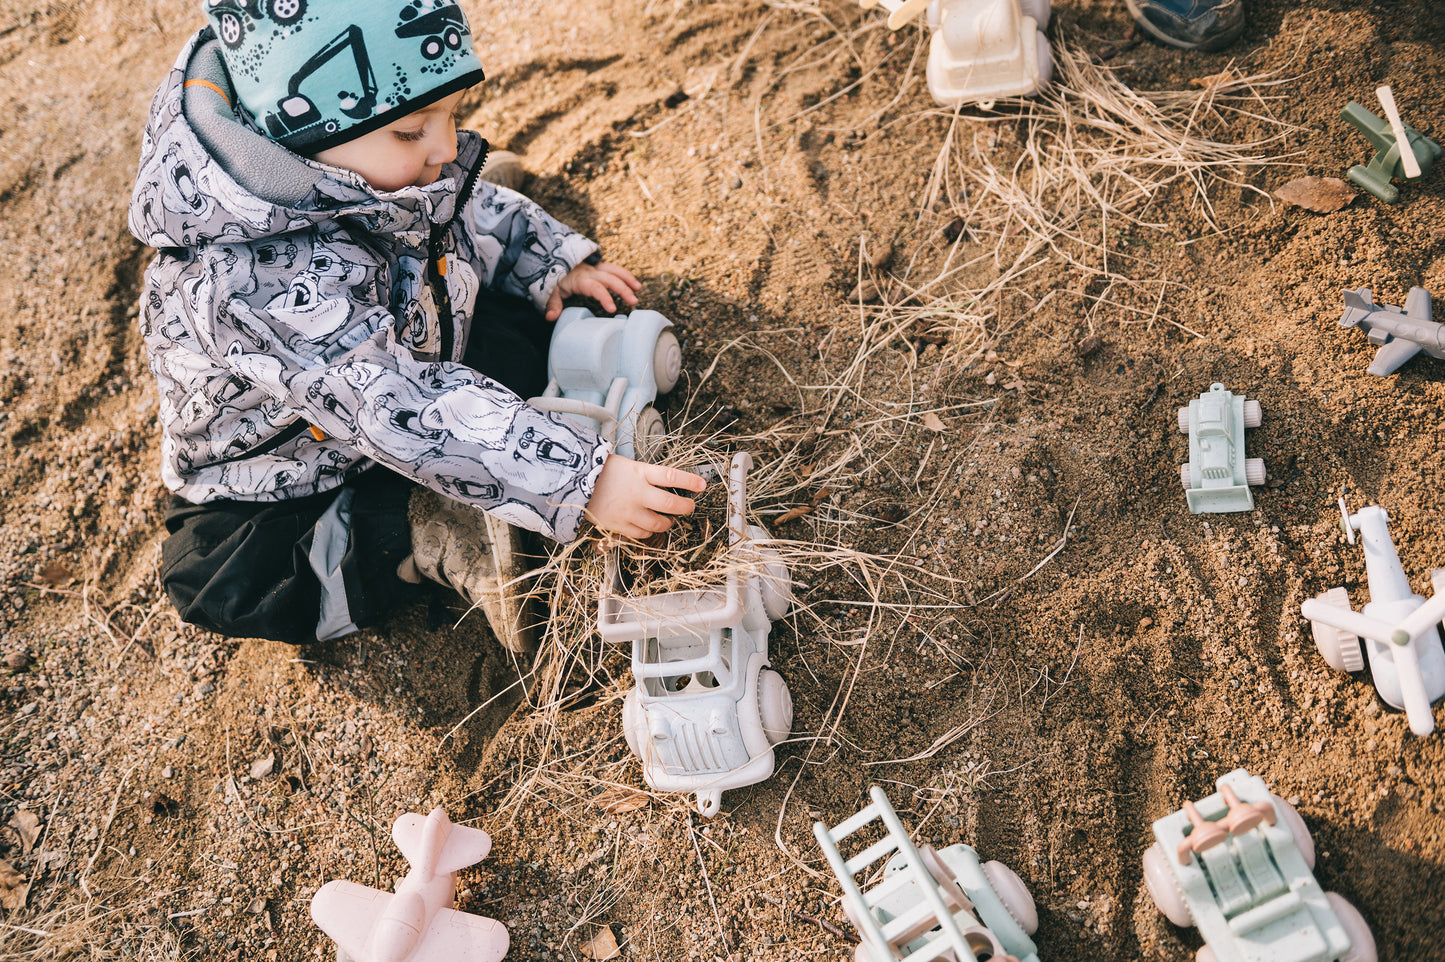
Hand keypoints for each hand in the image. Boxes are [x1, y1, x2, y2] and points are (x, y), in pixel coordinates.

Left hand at [544, 261, 640, 320]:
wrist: (551, 258)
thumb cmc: (553, 278)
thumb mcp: (550, 291)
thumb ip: (552, 303)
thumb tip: (550, 317)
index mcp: (580, 279)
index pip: (595, 287)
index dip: (604, 297)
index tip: (613, 309)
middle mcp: (590, 271)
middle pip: (610, 278)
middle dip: (623, 289)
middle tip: (633, 302)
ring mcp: (595, 268)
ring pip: (614, 270)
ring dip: (627, 278)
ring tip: (638, 289)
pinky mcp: (598, 266)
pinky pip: (613, 268)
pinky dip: (624, 274)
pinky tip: (633, 283)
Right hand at [584, 455, 705, 539]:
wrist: (573, 483)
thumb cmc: (601, 472)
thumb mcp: (627, 466)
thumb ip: (646, 475)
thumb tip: (668, 483)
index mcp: (639, 472)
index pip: (671, 476)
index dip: (690, 481)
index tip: (702, 485)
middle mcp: (637, 493)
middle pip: (670, 504)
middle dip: (686, 507)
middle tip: (690, 506)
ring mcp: (628, 511)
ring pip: (659, 523)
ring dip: (668, 522)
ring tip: (670, 519)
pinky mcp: (619, 524)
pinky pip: (642, 533)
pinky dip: (650, 531)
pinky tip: (650, 525)